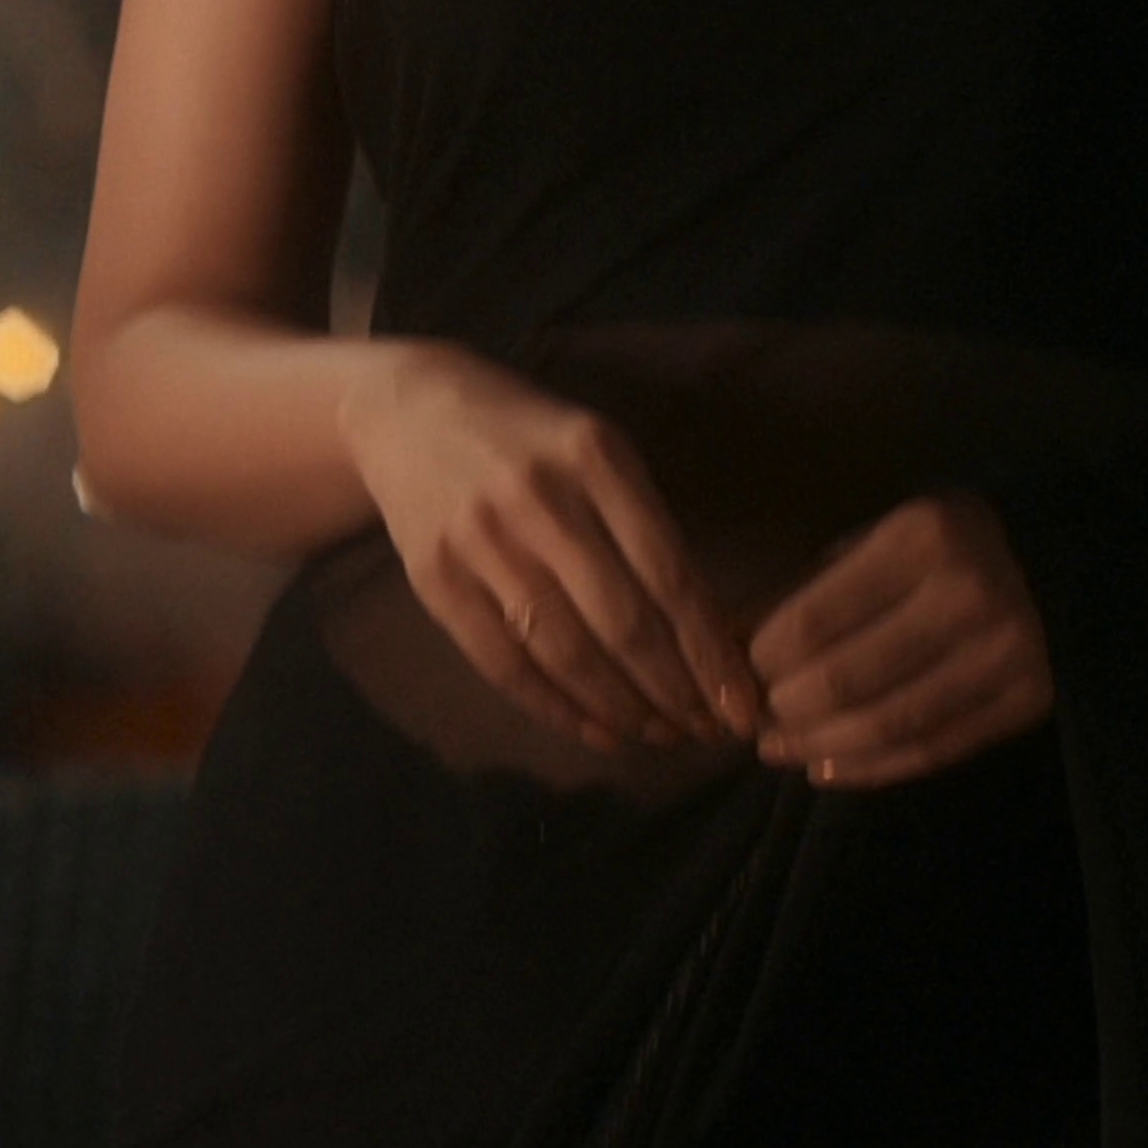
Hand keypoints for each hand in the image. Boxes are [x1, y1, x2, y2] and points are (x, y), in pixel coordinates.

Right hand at [340, 344, 761, 750]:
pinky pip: (504, 664)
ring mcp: (481, 542)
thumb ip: (643, 524)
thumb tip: (705, 631)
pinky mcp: (435, 581)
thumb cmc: (525, 437)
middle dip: (674, 691)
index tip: (742, 702)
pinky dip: (556, 708)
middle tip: (707, 732)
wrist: (404, 412)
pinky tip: (597, 732)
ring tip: (660, 735)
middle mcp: (539, 500)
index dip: (709, 650)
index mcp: (595, 459)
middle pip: (621, 621)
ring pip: (565, 651)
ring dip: (622, 708)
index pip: (668, 574)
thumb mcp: (595, 448)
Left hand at [748, 492, 1052, 789]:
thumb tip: (720, 648)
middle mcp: (968, 594)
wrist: (1053, 563)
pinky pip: (932, 750)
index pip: (811, 621)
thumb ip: (797, 595)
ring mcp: (1007, 651)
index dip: (761, 663)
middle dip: (784, 712)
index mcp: (919, 539)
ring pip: (886, 724)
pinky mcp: (1027, 699)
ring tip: (780, 749)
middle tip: (757, 721)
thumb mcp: (864, 546)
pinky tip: (827, 768)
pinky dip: (870, 768)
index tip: (740, 676)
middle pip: (845, 680)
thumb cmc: (930, 552)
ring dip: (818, 747)